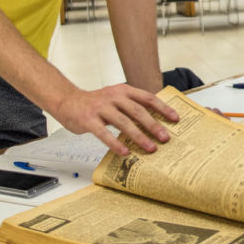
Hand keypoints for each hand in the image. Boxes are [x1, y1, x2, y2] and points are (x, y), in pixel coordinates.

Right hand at [50, 84, 178, 156]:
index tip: (175, 119)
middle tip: (165, 138)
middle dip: (153, 125)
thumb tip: (155, 122)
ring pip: (123, 122)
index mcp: (123, 90)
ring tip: (150, 148)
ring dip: (139, 136)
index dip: (163, 108)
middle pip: (138, 111)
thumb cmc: (95, 103)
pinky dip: (115, 143)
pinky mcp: (88, 120)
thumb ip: (132, 106)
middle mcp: (113, 96)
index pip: (147, 98)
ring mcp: (100, 108)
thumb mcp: (115, 98)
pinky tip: (125, 153)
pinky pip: (104, 133)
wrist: (67, 101)